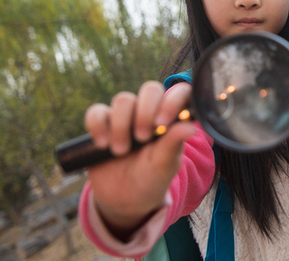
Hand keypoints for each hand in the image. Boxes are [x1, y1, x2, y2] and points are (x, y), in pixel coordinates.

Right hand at [84, 81, 196, 237]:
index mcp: (172, 118)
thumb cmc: (152, 178)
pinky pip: (96, 111)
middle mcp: (150, 111)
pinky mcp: (103, 123)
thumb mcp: (165, 165)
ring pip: (123, 100)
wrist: (124, 198)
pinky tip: (102, 144)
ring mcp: (126, 116)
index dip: (172, 100)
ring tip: (121, 151)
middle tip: (143, 138)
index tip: (162, 124)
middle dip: (145, 112)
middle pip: (150, 89)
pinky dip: (97, 125)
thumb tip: (191, 127)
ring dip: (121, 126)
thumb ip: (174, 144)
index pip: (179, 92)